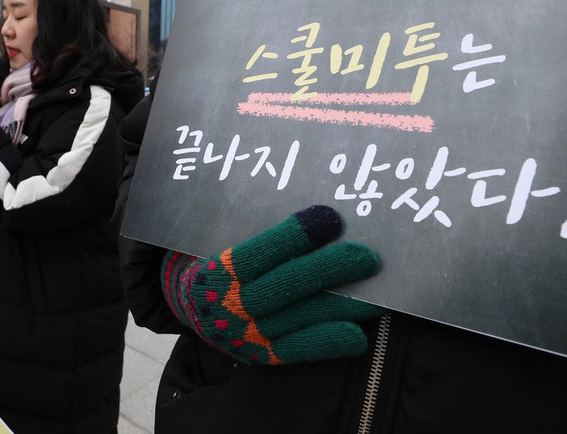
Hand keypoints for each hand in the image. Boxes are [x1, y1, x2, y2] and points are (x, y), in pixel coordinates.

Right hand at [162, 205, 383, 364]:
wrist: (189, 310)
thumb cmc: (215, 265)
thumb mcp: (216, 243)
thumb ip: (249, 230)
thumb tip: (308, 212)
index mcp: (216, 273)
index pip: (254, 255)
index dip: (291, 239)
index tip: (330, 219)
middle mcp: (231, 305)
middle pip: (283, 287)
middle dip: (327, 270)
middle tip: (368, 257)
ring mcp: (247, 333)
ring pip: (297, 318)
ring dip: (340, 306)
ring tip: (377, 293)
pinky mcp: (261, 355)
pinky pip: (295, 350)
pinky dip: (325, 343)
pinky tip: (356, 335)